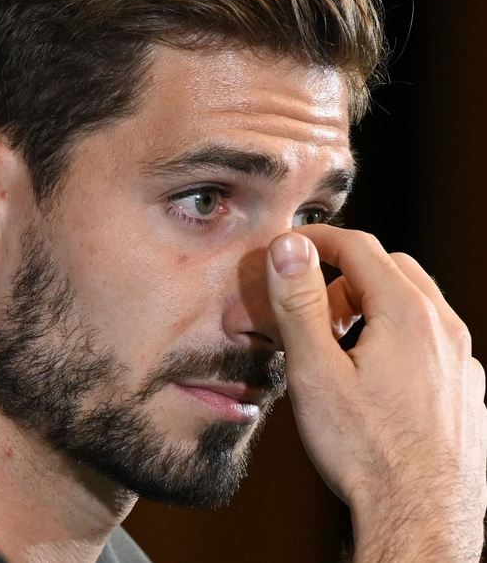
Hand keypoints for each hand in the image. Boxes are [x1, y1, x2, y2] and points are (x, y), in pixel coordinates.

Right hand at [266, 225, 485, 561]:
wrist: (421, 515)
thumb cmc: (364, 449)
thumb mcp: (314, 371)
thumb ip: (299, 303)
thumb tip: (289, 246)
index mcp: (407, 314)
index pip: (361, 247)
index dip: (318, 240)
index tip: (288, 249)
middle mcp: (445, 329)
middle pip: (392, 268)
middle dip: (345, 275)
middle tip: (309, 311)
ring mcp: (461, 360)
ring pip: (416, 304)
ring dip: (372, 305)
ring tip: (337, 347)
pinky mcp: (467, 389)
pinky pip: (431, 340)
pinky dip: (398, 337)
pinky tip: (372, 378)